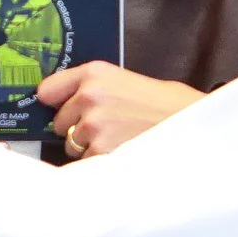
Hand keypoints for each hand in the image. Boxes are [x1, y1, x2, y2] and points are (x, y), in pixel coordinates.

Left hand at [37, 62, 204, 159]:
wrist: (190, 121)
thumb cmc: (163, 104)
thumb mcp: (125, 81)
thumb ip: (91, 88)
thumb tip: (61, 105)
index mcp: (94, 73)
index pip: (47, 90)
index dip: (54, 104)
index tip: (61, 110)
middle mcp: (89, 96)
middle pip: (59, 123)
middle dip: (77, 129)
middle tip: (108, 127)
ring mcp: (93, 125)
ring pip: (72, 146)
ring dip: (89, 148)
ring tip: (119, 139)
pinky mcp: (101, 150)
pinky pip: (87, 162)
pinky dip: (102, 162)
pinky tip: (123, 151)